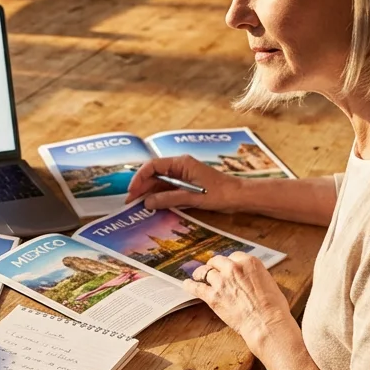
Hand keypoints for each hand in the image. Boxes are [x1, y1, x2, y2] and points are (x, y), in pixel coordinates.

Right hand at [125, 155, 242, 211]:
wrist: (239, 197)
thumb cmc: (220, 193)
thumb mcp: (193, 197)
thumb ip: (169, 199)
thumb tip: (147, 202)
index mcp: (181, 163)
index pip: (152, 166)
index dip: (139, 177)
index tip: (132, 191)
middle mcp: (180, 167)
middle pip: (154, 175)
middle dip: (141, 187)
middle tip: (130, 203)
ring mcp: (183, 176)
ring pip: (159, 183)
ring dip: (149, 194)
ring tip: (138, 206)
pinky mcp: (186, 186)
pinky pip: (168, 190)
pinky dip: (159, 198)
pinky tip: (152, 206)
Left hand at [183, 253, 296, 356]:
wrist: (266, 323)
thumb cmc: (273, 307)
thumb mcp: (268, 282)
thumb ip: (254, 276)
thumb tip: (248, 278)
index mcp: (249, 262)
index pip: (234, 256)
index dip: (229, 263)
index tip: (227, 267)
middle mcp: (233, 268)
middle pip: (217, 261)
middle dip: (214, 265)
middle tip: (212, 270)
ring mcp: (221, 282)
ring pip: (204, 271)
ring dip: (200, 273)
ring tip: (197, 276)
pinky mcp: (213, 296)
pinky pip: (196, 287)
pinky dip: (190, 285)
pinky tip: (186, 284)